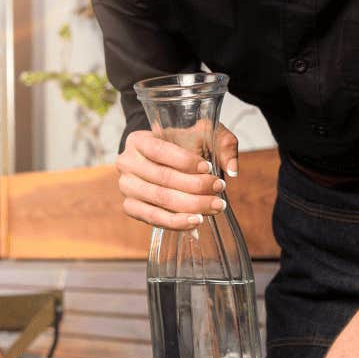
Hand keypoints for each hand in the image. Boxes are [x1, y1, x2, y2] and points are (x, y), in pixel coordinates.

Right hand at [115, 123, 237, 229]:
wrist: (167, 163)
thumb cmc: (185, 146)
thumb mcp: (205, 135)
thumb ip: (223, 143)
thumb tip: (232, 169)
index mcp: (138, 140)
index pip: (160, 150)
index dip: (185, 161)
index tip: (209, 167)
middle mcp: (126, 163)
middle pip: (162, 178)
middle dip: (195, 186)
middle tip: (219, 188)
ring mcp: (126, 187)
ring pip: (160, 199)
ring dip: (191, 205)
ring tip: (215, 206)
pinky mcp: (130, 207)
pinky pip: (153, 218)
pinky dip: (176, 222)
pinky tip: (196, 221)